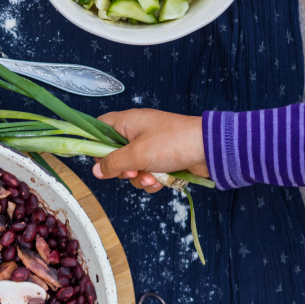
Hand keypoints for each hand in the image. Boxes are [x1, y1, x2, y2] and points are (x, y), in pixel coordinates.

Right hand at [91, 109, 207, 192]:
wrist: (210, 149)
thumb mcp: (137, 154)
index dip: (95, 144)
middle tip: (133, 172)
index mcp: (128, 122)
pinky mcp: (162, 159)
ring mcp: (150, 147)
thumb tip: (96, 170)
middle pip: (114, 155)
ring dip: (139, 178)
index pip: (100, 128)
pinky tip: (161, 181)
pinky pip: (147, 174)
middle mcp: (137, 133)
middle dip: (122, 170)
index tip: (98, 160)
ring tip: (153, 177)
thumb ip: (113, 163)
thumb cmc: (173, 143)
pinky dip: (152, 181)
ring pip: (131, 169)